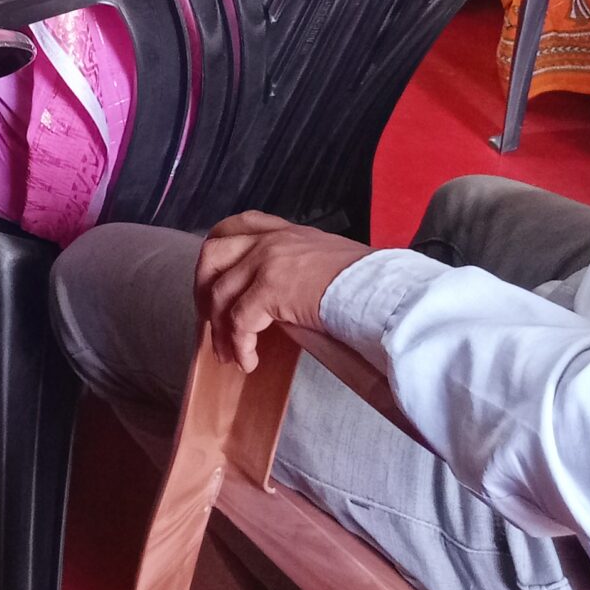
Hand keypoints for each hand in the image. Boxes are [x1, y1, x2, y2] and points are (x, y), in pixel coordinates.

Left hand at [193, 213, 370, 372]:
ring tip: (228, 354)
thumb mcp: (325, 260)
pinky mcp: (270, 289)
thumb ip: (296, 266)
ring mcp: (267, 261)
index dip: (216, 254)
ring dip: (219, 329)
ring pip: (220, 293)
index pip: (234, 226)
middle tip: (209, 321)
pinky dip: (240, 346)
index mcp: (284, 231)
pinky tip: (248, 363)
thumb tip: (277, 299)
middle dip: (202, 289)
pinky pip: (239, 322)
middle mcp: (270, 240)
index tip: (212, 281)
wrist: (386, 292)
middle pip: (212, 254)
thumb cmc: (368, 284)